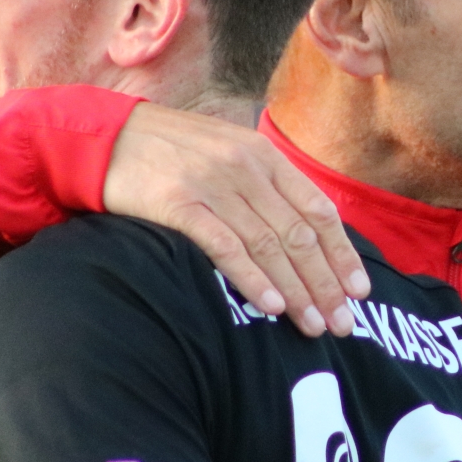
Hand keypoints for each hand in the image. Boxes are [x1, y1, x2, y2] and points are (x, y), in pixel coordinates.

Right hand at [104, 103, 369, 336]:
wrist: (102, 136)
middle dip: (326, 283)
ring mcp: (212, 184)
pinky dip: (251, 278)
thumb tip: (303, 232)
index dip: (342, 253)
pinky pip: (225, 246)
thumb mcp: (225, 152)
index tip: (359, 291)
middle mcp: (245, 167)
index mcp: (263, 156)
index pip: (318, 210)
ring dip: (296, 290)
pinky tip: (271, 305)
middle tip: (344, 324)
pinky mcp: (178, 203)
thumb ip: (263, 184)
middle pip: (299, 235)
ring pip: (269, 246)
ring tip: (314, 325)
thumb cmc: (168, 152)